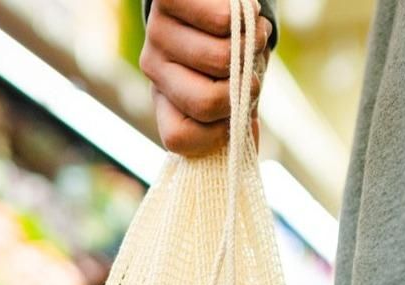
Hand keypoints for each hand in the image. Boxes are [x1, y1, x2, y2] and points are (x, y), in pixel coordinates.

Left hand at [140, 0, 272, 156]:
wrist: (225, 0)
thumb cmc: (236, 54)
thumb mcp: (236, 95)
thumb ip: (238, 124)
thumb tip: (246, 150)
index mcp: (165, 102)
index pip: (178, 138)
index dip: (218, 133)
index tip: (233, 111)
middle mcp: (152, 69)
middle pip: (206, 103)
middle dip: (244, 89)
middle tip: (248, 68)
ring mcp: (156, 33)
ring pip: (220, 59)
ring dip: (252, 46)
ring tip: (250, 35)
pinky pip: (222, 20)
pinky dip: (247, 17)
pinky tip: (245, 13)